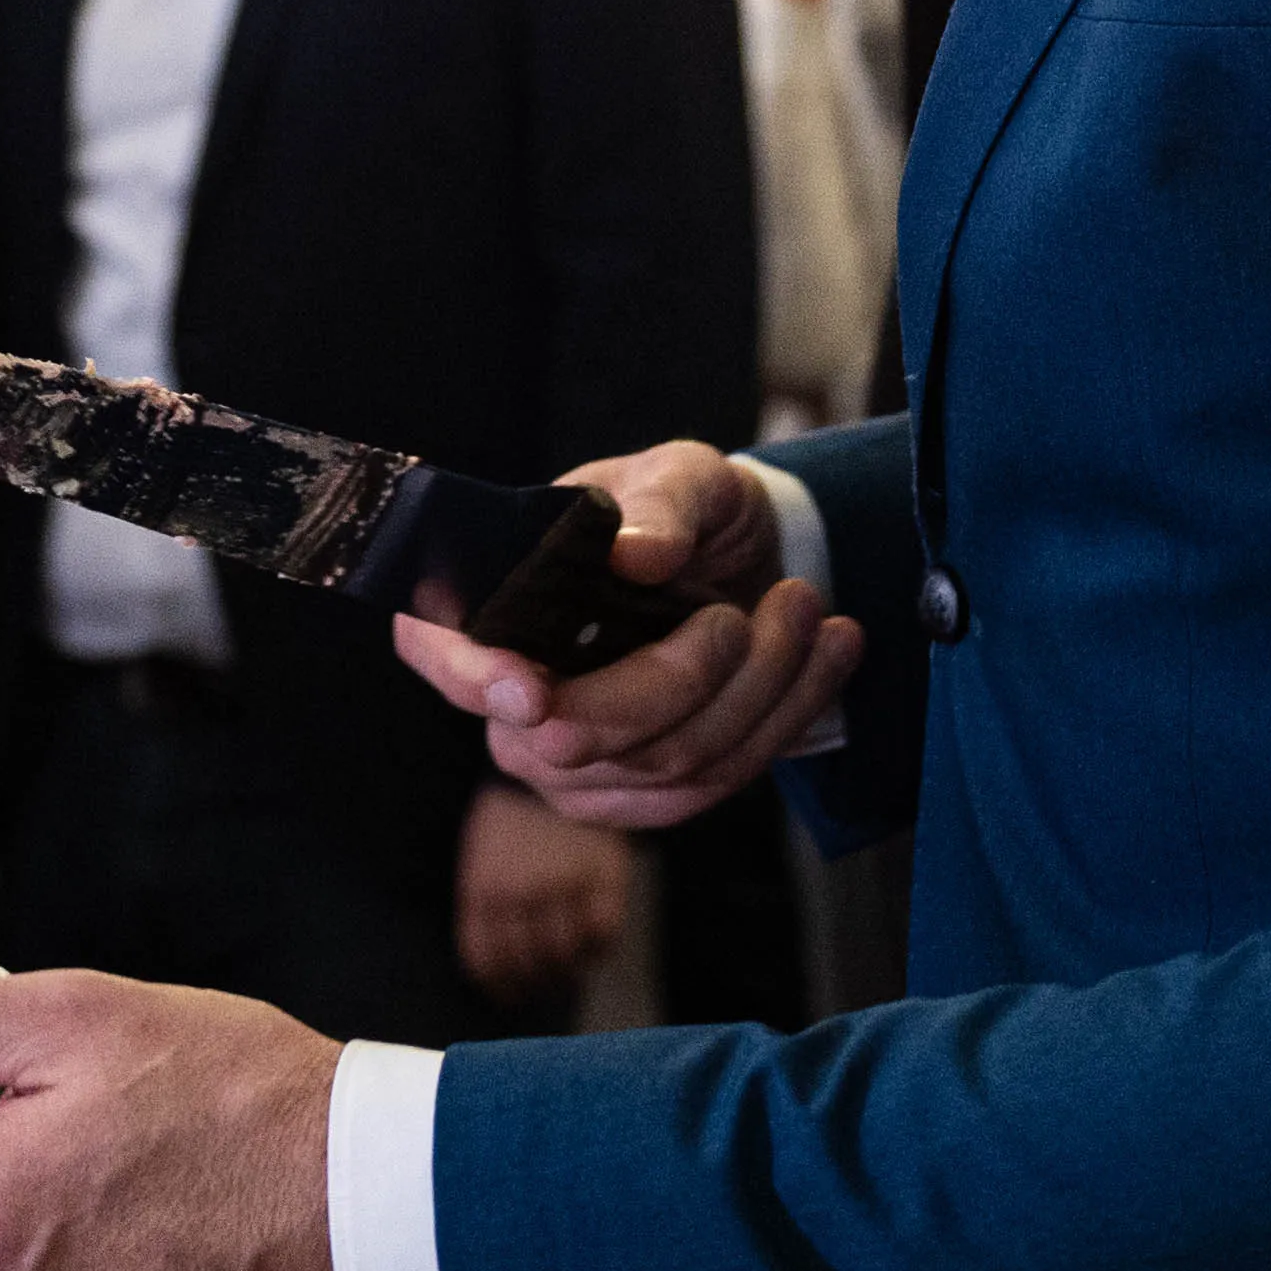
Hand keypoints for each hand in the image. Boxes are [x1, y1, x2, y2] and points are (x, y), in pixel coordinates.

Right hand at [395, 443, 858, 828]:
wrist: (738, 559)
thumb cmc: (680, 510)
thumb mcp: (677, 475)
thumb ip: (659, 502)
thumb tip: (636, 554)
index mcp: (487, 606)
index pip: (442, 654)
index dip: (475, 678)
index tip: (530, 687)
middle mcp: (512, 699)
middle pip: (571, 735)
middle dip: (679, 679)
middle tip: (747, 611)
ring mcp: (571, 763)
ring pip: (662, 764)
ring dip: (757, 689)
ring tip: (806, 605)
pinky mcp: (641, 796)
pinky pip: (710, 786)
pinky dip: (782, 719)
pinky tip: (827, 654)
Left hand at [456, 787, 634, 998]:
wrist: (552, 769)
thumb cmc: (511, 822)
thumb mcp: (480, 862)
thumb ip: (484, 912)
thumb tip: (495, 977)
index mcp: (483, 889)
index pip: (487, 961)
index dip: (500, 987)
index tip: (511, 997)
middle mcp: (521, 892)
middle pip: (527, 964)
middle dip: (535, 984)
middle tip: (544, 988)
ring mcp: (564, 884)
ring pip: (566, 955)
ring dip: (568, 972)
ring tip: (569, 972)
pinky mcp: (604, 876)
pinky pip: (603, 934)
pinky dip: (598, 949)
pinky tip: (592, 947)